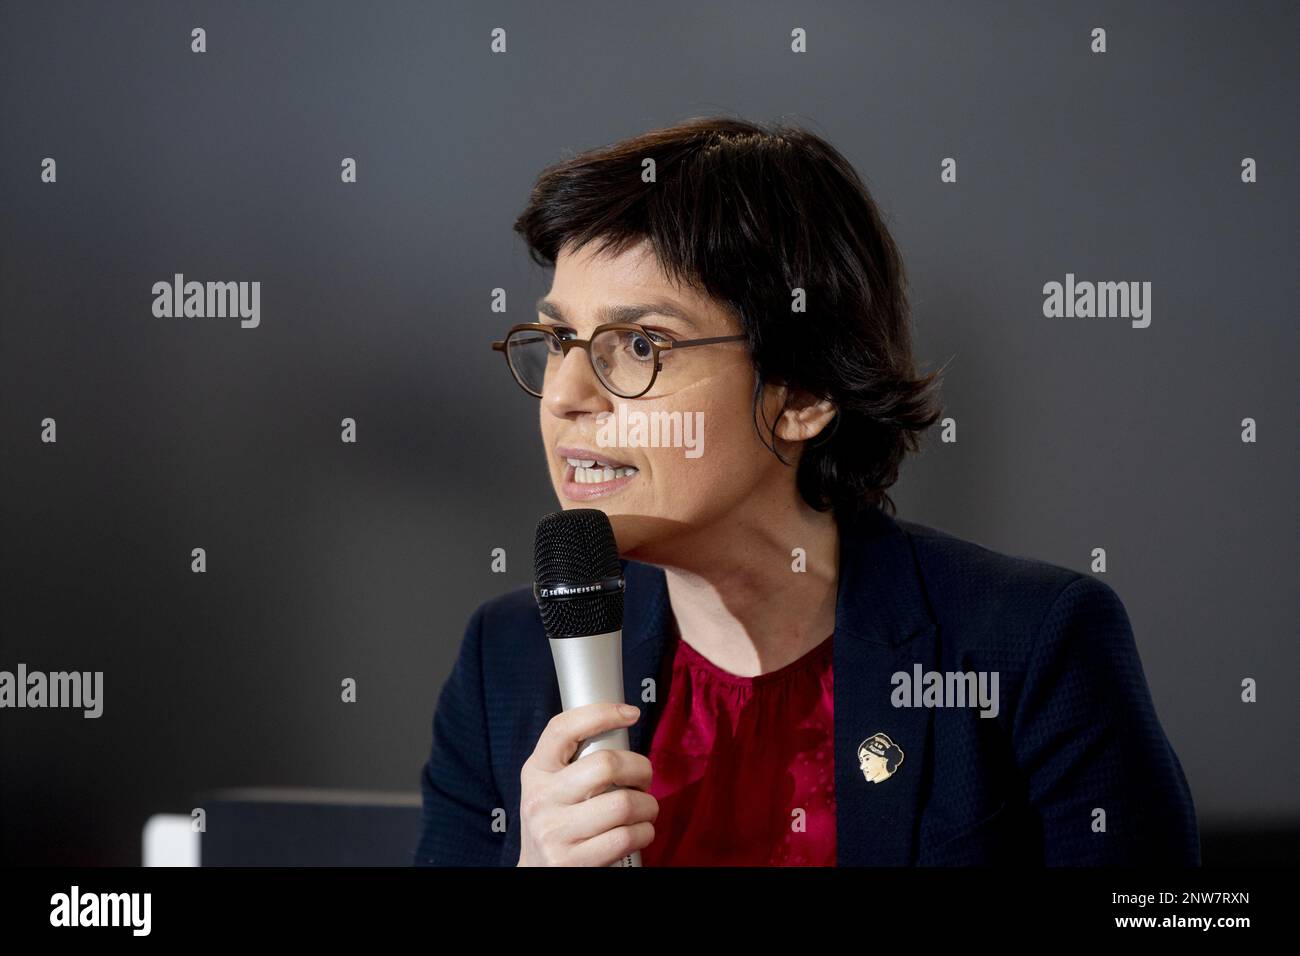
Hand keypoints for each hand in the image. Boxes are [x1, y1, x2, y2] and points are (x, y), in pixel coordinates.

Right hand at [517, 701, 657, 865]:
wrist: (537, 872)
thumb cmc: (557, 820)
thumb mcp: (552, 785)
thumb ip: (575, 761)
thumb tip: (622, 727)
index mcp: (536, 771)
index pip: (562, 728)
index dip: (600, 713)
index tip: (631, 713)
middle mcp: (541, 799)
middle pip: (606, 764)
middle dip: (641, 769)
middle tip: (643, 779)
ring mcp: (554, 832)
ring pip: (624, 804)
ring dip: (648, 806)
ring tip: (644, 809)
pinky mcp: (572, 862)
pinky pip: (626, 837)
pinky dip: (645, 832)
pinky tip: (639, 831)